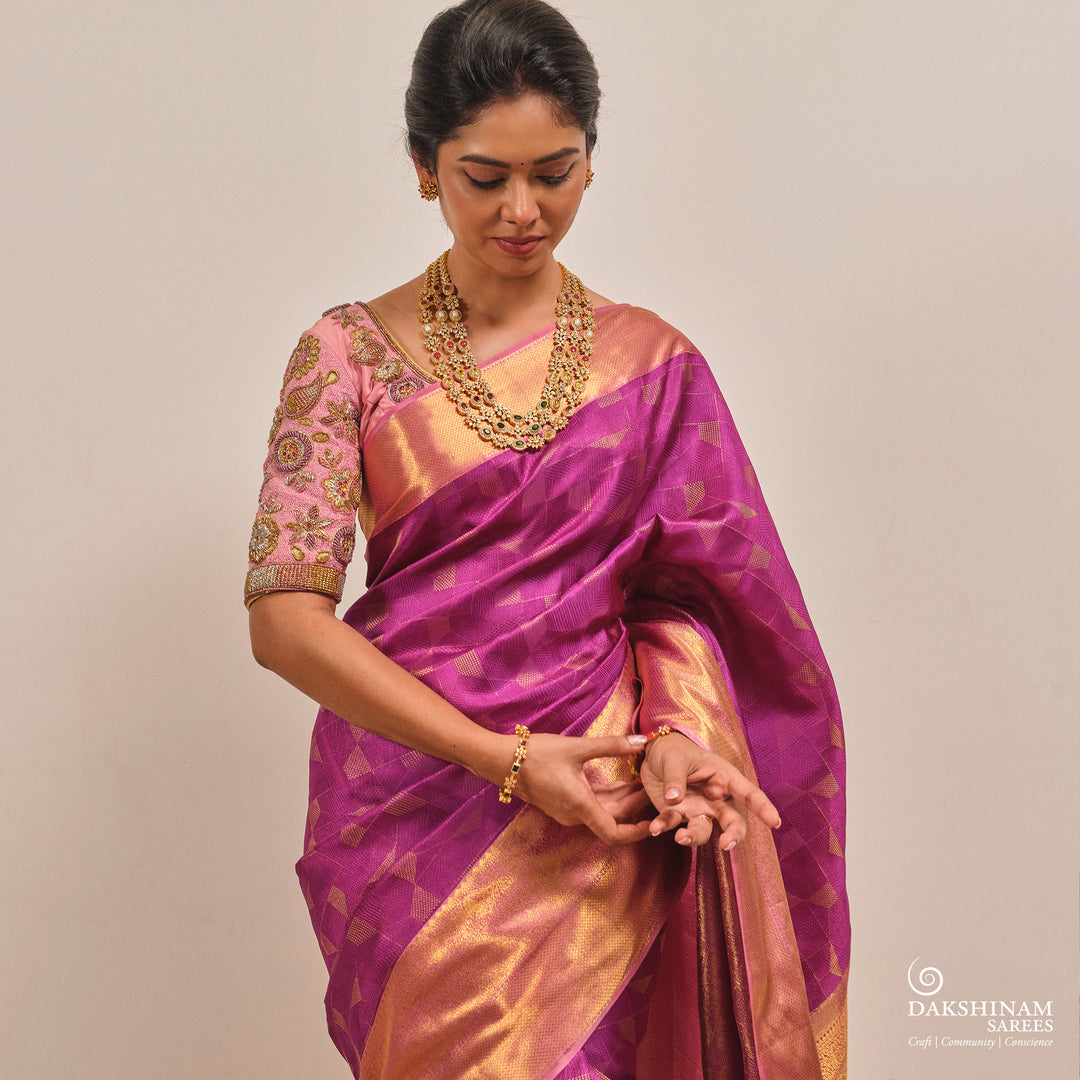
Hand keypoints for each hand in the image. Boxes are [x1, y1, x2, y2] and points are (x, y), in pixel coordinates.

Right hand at [512, 732, 653, 845]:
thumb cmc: (536, 754)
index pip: (614, 833)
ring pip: (602, 810)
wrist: (501, 759)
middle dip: (635, 806)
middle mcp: (574, 815)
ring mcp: (567, 811)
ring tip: (642, 783)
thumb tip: (642, 741)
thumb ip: (612, 745)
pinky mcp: (561, 803)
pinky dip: (607, 796)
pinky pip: (590, 805)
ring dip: (622, 800)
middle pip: (612, 818)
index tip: (655, 822)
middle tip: (655, 789)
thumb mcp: (577, 747)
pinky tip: (620, 782)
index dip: (637, 832)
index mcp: (580, 806)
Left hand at [638, 732, 779, 849]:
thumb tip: (674, 800)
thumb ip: (675, 779)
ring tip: (679, 837)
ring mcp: (697, 808)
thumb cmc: (673, 750)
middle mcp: (715, 797)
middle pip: (733, 821)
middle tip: (725, 844)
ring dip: (693, 837)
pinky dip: (664, 827)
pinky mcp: (678, 814)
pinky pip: (674, 824)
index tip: (775, 822)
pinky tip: (653, 828)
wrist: (652, 754)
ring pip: (704, 830)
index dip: (763, 807)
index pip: (748, 793)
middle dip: (733, 835)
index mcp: (723, 777)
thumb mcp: (675, 759)